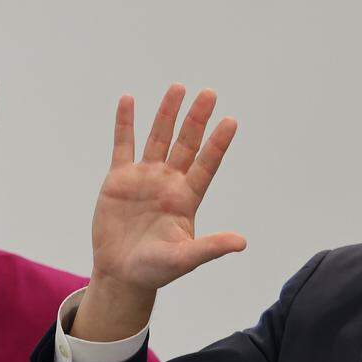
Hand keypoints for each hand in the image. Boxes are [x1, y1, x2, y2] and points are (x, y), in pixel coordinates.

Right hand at [89, 84, 244, 295]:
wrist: (121, 273)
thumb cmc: (155, 269)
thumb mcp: (184, 259)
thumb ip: (210, 247)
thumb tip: (241, 242)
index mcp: (186, 199)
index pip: (206, 165)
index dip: (217, 144)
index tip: (230, 121)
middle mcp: (169, 182)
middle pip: (186, 144)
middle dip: (196, 119)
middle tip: (209, 93)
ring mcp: (144, 178)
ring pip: (158, 138)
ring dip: (167, 113)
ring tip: (178, 88)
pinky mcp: (119, 179)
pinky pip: (123, 145)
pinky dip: (125, 124)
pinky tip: (128, 101)